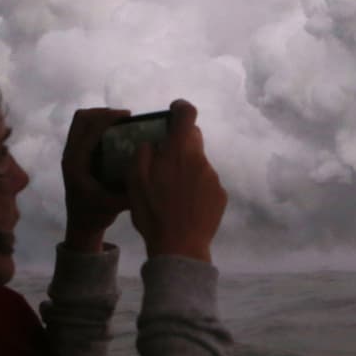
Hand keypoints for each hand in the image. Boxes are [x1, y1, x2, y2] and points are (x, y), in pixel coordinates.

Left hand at [61, 107, 131, 251]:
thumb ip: (132, 186)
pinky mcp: (74, 155)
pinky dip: (97, 125)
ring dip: (99, 117)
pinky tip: (115, 133)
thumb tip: (153, 166)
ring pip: (80, 122)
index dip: (108, 117)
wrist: (81, 226)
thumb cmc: (97, 214)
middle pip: (81, 118)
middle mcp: (69, 154)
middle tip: (124, 117)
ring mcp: (70, 153)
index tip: (128, 116)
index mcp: (76, 163)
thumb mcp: (117, 202)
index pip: (89, 129)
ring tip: (120, 122)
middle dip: (103, 112)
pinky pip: (83, 130)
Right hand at [127, 99, 226, 262]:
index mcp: (178, 151)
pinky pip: (206, 183)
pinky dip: (196, 187)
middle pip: (194, 138)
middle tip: (165, 161)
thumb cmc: (153, 213)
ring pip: (199, 163)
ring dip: (187, 169)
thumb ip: (144, 154)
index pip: (187, 115)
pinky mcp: (220, 195)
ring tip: (173, 193)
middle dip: (180, 143)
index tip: (173, 112)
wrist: (180, 247)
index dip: (180, 108)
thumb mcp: (135, 181)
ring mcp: (213, 178)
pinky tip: (185, 206)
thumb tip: (153, 143)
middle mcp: (200, 159)